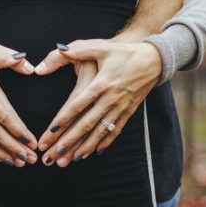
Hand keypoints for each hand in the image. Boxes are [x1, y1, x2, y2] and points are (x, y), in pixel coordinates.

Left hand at [35, 39, 161, 166]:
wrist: (155, 59)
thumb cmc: (124, 51)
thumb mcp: (100, 46)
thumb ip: (76, 50)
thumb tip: (56, 52)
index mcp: (101, 83)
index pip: (77, 105)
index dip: (63, 119)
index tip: (50, 132)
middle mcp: (111, 98)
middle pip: (86, 124)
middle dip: (69, 141)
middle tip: (54, 155)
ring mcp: (121, 107)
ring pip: (100, 131)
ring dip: (84, 147)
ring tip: (70, 160)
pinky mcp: (129, 111)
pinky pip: (115, 131)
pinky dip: (104, 142)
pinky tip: (94, 152)